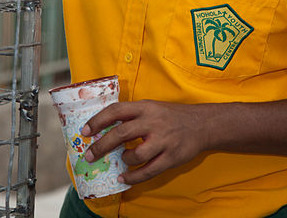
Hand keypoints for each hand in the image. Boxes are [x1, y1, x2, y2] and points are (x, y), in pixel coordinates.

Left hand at [81, 100, 208, 184]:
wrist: (202, 124)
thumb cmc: (171, 116)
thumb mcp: (151, 107)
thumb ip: (132, 115)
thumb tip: (105, 126)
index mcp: (145, 107)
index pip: (116, 111)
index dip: (98, 121)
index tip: (85, 131)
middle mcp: (152, 122)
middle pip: (121, 134)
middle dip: (101, 146)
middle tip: (89, 155)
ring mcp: (163, 140)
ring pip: (134, 154)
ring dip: (123, 160)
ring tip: (121, 161)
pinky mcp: (171, 157)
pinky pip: (148, 171)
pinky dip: (133, 177)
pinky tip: (124, 178)